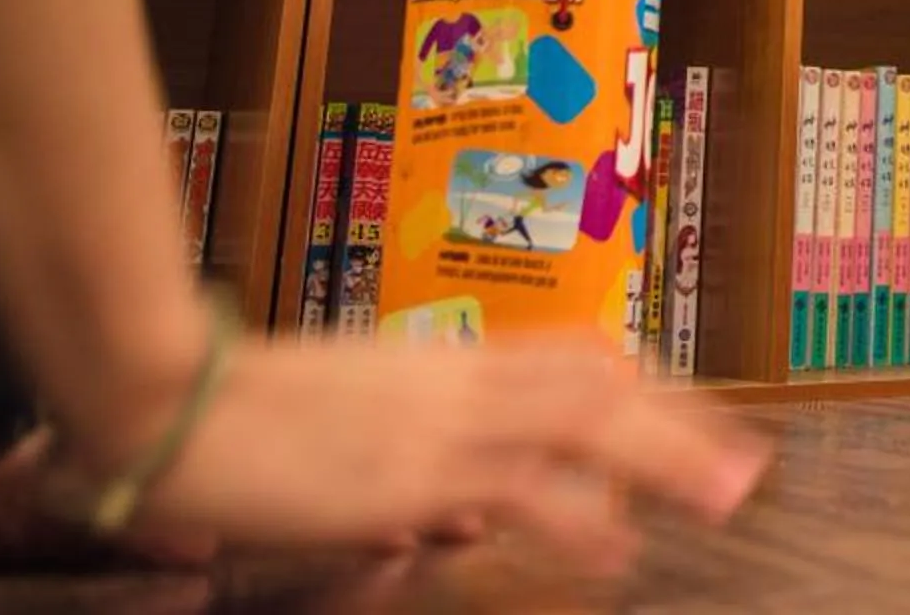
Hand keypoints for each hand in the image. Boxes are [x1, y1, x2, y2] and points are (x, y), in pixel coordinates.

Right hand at [92, 336, 770, 573]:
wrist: (163, 398)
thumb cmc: (236, 416)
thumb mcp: (344, 437)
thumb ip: (414, 477)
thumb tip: (463, 522)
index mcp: (444, 366)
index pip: (572, 361)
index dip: (644, 386)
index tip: (699, 411)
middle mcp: (457, 383)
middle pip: (600, 386)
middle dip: (682, 422)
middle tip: (747, 460)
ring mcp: (438, 424)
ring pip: (585, 423)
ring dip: (664, 458)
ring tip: (726, 495)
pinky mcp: (407, 472)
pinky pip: (517, 488)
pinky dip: (576, 516)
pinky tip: (618, 548)